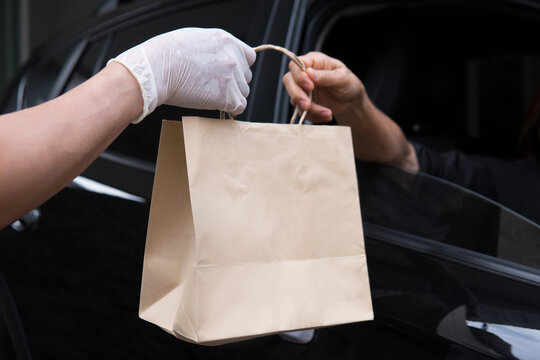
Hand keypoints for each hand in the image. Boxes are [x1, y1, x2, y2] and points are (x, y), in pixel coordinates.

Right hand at [109, 27, 255, 122]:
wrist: (158, 69)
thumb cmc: (168, 54)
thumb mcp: (198, 39)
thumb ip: (215, 49)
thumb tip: (220, 58)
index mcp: (227, 41)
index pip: (249, 57)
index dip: (239, 67)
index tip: (229, 73)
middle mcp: (232, 58)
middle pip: (245, 77)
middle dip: (234, 83)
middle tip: (214, 86)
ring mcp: (231, 78)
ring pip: (243, 93)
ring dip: (231, 96)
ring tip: (211, 94)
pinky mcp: (226, 96)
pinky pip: (239, 106)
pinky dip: (230, 108)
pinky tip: (217, 104)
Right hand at [282, 52, 364, 122]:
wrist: (351, 102)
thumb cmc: (349, 84)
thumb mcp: (342, 78)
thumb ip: (326, 76)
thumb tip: (309, 73)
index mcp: (314, 61)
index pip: (296, 64)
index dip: (299, 76)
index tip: (310, 86)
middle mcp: (305, 74)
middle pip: (288, 81)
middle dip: (297, 94)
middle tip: (308, 105)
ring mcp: (302, 89)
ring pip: (294, 99)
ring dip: (310, 109)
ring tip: (327, 113)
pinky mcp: (304, 103)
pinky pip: (301, 111)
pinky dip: (313, 116)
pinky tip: (326, 116)